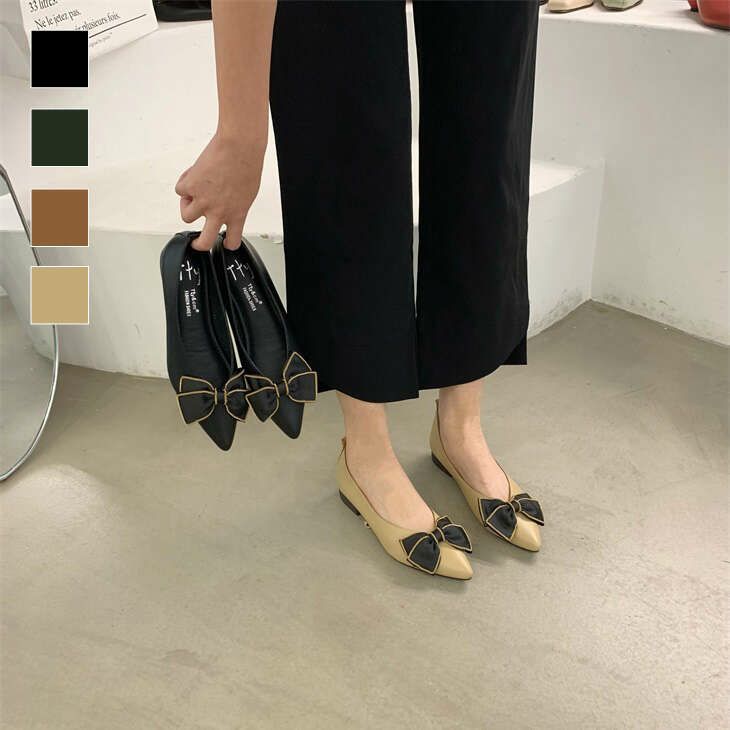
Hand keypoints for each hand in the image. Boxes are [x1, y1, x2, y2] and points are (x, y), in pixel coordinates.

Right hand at [174, 132, 265, 250]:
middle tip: (196, 243)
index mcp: (237, 214)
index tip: (225, 243)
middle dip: (198, 245)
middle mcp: (218, 212)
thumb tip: (223, 204)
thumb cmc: (247, 165)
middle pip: (204, 242)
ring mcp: (203, 201)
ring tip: (195, 193)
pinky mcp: (190, 187)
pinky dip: (185, 183)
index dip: (228, 243)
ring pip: (187, 216)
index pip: (232, 240)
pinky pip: (180, 190)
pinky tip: (194, 173)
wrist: (238, 148)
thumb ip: (235, 204)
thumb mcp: (247, 193)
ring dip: (188, 206)